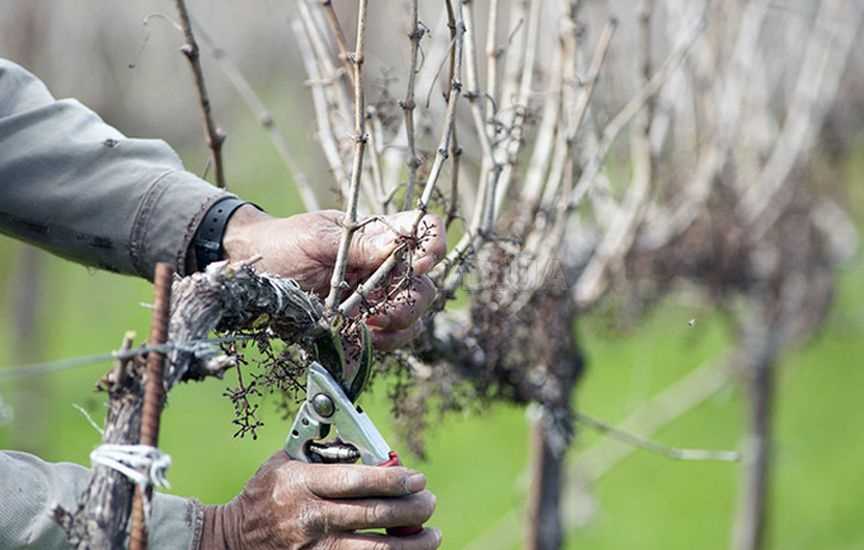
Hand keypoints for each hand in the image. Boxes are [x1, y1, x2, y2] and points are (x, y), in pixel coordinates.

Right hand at [200, 451, 440, 549]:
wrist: (230, 540)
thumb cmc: (263, 495)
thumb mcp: (284, 462)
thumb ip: (321, 451)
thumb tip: (365, 443)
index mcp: (303, 484)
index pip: (357, 481)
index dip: (393, 480)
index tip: (417, 478)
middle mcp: (309, 518)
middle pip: (372, 514)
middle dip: (411, 509)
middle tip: (429, 502)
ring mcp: (313, 549)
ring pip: (374, 549)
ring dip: (411, 544)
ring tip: (432, 535)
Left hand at [223, 207, 445, 349]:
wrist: (254, 275)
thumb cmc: (284, 245)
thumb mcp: (316, 238)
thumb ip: (356, 243)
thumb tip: (395, 244)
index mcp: (378, 237)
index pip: (423, 232)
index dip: (432, 245)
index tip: (420, 262)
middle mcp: (384, 268)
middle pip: (425, 285)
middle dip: (412, 301)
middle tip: (383, 311)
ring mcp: (376, 298)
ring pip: (413, 316)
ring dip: (398, 325)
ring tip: (368, 326)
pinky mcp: (363, 325)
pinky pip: (391, 339)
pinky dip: (382, 343)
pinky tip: (360, 338)